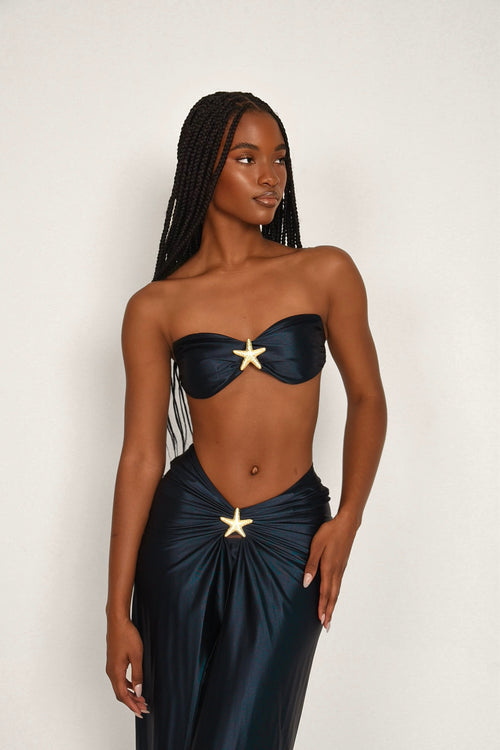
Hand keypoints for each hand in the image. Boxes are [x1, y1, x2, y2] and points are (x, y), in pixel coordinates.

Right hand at [106, 616, 148, 717]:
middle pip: (120, 693)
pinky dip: (128, 685)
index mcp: (115, 672)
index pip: (123, 695)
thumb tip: (139, 691)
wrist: (117, 621)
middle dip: (132, 702)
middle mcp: (111, 672)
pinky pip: (119, 679)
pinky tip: (136, 685)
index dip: (132, 706)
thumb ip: (138, 674)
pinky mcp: (113, 662)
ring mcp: (111, 667)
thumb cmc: (127, 636)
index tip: (140, 713)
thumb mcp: (137, 655)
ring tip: (142, 699)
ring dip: (130, 694)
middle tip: (144, 708)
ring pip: (120, 687)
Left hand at [302, 513, 358, 630]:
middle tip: (326, 626)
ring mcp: (341, 568)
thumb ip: (311, 565)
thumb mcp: (316, 546)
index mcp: (329, 568)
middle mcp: (336, 571)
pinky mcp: (342, 565)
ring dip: (332, 604)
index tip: (321, 621)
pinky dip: (335, 594)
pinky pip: (338, 584)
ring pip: (336, 591)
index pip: (324, 592)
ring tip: (329, 615)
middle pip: (332, 596)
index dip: (322, 607)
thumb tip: (306, 583)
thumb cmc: (329, 533)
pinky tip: (333, 596)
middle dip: (329, 611)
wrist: (347, 524)